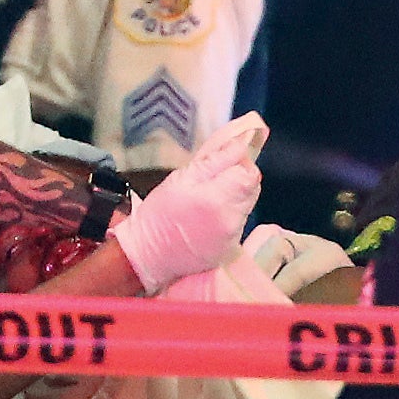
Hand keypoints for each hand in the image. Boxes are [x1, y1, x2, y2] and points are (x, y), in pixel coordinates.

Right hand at [110, 112, 267, 291]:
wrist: (147, 255)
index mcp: (217, 199)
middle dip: (236, 180)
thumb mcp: (181, 178)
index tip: (223, 164)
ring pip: (245, 205)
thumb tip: (241, 143)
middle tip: (211, 182)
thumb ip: (215, 160)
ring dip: (232, 198)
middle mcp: (230, 220)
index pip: (249, 174)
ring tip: (206, 202)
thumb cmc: (159, 214)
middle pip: (251, 189)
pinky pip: (238, 223)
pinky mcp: (229, 248)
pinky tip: (206, 219)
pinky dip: (227, 216)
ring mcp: (232, 237)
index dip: (239, 164)